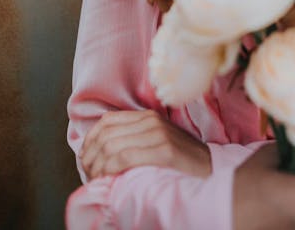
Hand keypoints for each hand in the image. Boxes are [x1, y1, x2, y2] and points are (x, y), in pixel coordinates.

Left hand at [80, 109, 211, 179]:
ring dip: (97, 166)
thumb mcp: (154, 140)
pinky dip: (110, 169)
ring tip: (95, 179)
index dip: (90, 139)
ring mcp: (157, 134)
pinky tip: (107, 178)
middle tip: (87, 173)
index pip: (107, 120)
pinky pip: (125, 157)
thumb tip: (100, 150)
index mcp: (146, 115)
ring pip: (112, 146)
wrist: (209, 167)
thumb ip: (132, 138)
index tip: (85, 157)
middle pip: (106, 134)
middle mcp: (150, 121)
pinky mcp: (163, 150)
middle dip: (90, 156)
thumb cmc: (179, 159)